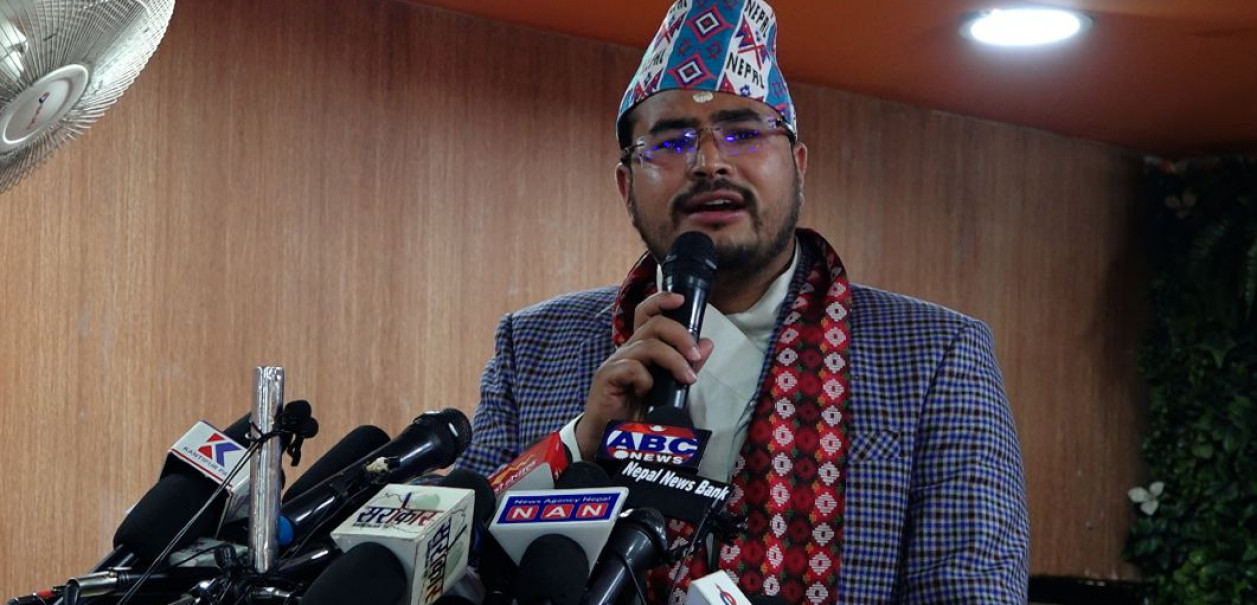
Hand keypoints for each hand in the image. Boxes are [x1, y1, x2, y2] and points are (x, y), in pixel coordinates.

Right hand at [576, 292, 713, 458]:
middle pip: (654, 324)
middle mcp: (627, 350)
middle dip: (681, 335)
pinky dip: (646, 379)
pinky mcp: (606, 377)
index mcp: (640, 347)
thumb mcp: (669, 388)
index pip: (646, 313)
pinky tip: (647, 393)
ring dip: (673, 360)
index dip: (662, 300)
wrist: (609, 439)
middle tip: (695, 356)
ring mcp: (615, 362)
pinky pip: (633, 368)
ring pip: (648, 345)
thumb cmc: (638, 412)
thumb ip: (686, 365)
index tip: (682, 300)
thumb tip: (708, 343)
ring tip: (687, 379)